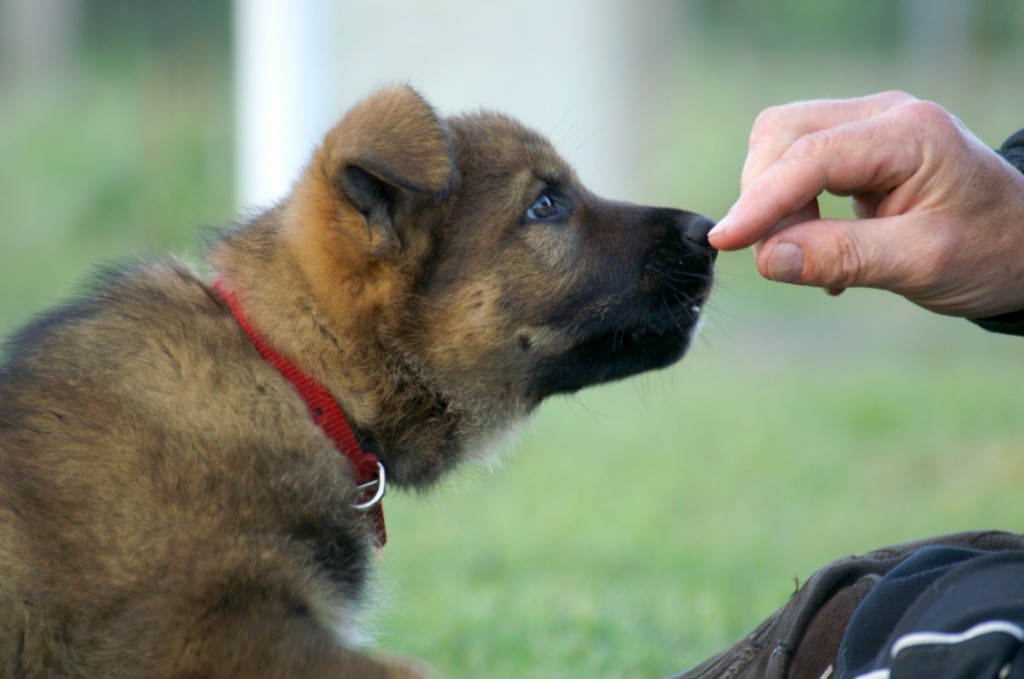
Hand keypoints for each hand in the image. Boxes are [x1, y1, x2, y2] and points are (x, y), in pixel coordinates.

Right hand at [708, 91, 1023, 317]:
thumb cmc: (989, 252)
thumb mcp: (921, 264)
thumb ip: (843, 257)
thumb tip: (767, 259)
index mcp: (910, 134)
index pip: (811, 156)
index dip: (761, 200)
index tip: (724, 241)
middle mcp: (884, 114)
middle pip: (783, 133)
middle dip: (763, 196)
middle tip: (780, 257)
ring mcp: (869, 125)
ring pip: (782, 144)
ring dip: (775, 202)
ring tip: (808, 256)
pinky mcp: (857, 145)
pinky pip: (797, 162)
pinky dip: (790, 205)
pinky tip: (818, 246)